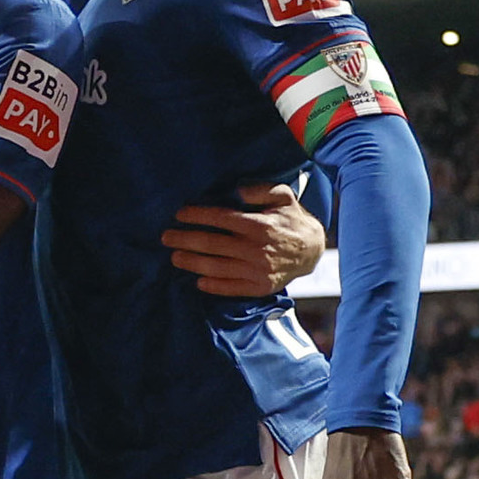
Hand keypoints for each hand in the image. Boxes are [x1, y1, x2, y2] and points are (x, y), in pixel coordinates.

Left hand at [160, 181, 325, 296]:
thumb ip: (261, 190)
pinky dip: (213, 286)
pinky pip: (232, 288)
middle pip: (213, 244)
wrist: (312, 251)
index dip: (197, 216)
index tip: (179, 214)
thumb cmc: (292, 220)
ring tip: (174, 257)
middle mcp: (256, 249)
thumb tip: (238, 191)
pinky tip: (198, 280)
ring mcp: (257, 270)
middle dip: (185, 240)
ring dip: (193, 263)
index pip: (221, 219)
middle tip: (166, 237)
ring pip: (217, 267)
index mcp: (259, 225)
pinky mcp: (260, 287)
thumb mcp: (284, 197)